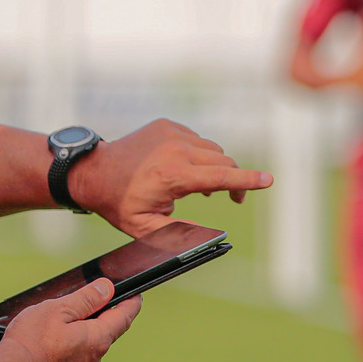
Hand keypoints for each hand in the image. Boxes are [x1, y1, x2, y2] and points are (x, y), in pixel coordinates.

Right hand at [0, 279, 141, 361]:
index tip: (135, 297)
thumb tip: (107, 289)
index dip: (130, 304)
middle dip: (95, 321)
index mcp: (97, 339)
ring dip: (77, 341)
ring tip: (51, 333)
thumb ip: (87, 299)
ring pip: (85, 352)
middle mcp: (95, 361)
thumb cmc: (30, 342)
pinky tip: (46, 353)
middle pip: (103, 334)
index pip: (123, 317)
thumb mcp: (59, 309)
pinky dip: (64, 358)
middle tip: (77, 309)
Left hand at [66, 118, 272, 237]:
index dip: (247, 181)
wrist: (94, 172)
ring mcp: (171, 133)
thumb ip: (181, 233)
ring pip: (213, 150)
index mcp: (172, 176)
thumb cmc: (119, 204)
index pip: (220, 176)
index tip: (268, 181)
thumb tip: (212, 236)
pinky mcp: (167, 125)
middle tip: (232, 200)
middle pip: (223, 161)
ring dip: (214, 167)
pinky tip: (182, 167)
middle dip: (233, 180)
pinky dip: (198, 154)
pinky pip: (197, 140)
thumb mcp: (146, 228)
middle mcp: (175, 149)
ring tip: (197, 186)